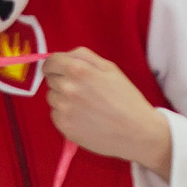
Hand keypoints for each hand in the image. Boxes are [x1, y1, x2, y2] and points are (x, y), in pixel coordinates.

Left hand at [44, 48, 172, 172]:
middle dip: (62, 81)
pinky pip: (55, 114)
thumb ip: (84, 56)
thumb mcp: (110, 69)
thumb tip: (64, 55)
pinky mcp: (63, 125)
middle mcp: (67, 88)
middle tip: (84, 90)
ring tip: (86, 104)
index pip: (50, 62)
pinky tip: (84, 117)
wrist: (135, 131)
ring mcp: (63, 108)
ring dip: (63, 98)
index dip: (54, 65)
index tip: (59, 69)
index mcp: (78, 70)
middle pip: (51, 80)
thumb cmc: (125, 98)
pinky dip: (65, 114)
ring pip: (52, 97)